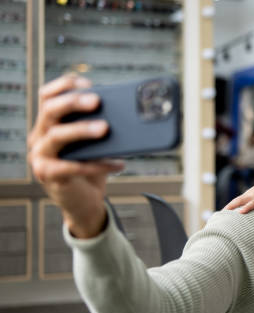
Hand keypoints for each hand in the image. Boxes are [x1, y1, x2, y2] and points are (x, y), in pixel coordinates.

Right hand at [28, 74, 123, 237]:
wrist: (85, 203)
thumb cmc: (92, 168)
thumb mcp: (97, 144)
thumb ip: (102, 126)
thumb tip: (130, 111)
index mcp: (49, 123)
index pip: (47, 95)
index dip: (65, 86)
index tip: (89, 84)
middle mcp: (39, 136)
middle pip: (50, 110)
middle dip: (73, 101)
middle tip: (97, 101)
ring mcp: (40, 156)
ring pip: (56, 135)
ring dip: (82, 129)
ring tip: (106, 128)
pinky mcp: (48, 176)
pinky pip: (71, 166)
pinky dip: (96, 164)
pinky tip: (118, 164)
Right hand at [223, 165, 253, 227]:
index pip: (252, 203)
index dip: (246, 208)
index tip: (240, 212)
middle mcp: (252, 195)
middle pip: (239, 201)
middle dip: (231, 207)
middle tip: (222, 215)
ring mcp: (248, 193)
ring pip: (236, 200)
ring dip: (228, 206)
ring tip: (219, 215)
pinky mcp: (247, 193)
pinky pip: (237, 199)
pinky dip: (231, 204)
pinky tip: (225, 210)